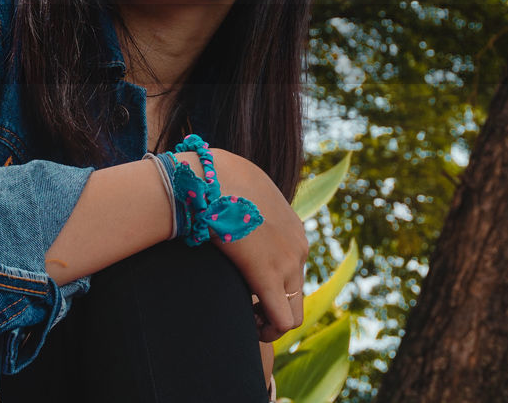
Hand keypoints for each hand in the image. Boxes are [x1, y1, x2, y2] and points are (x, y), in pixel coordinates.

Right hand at [178, 148, 306, 340]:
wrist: (209, 177)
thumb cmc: (215, 178)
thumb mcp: (239, 189)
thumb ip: (242, 204)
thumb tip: (222, 203)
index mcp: (293, 228)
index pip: (293, 267)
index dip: (273, 283)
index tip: (249, 286)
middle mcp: (298, 247)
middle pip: (298, 293)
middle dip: (275, 306)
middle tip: (248, 309)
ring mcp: (288, 263)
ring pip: (294, 312)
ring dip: (270, 320)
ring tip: (246, 318)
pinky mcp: (269, 277)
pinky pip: (282, 321)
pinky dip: (268, 330)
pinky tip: (249, 327)